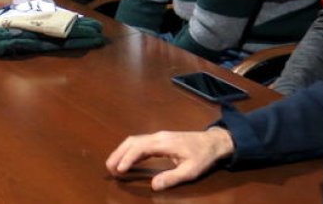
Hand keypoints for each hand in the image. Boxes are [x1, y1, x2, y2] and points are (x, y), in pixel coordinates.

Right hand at [105, 127, 234, 191]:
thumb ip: (172, 178)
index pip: (140, 148)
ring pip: (134, 140)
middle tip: (109, 167)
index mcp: (164, 143)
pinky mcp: (160, 139)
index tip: (119, 170)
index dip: (128, 158)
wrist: (213, 142)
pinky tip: (127, 159)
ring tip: (113, 164)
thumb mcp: (191, 170)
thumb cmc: (203, 156)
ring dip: (122, 151)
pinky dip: (129, 150)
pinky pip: (140, 142)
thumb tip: (153, 185)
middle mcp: (158, 136)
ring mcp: (158, 136)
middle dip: (119, 154)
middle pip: (132, 142)